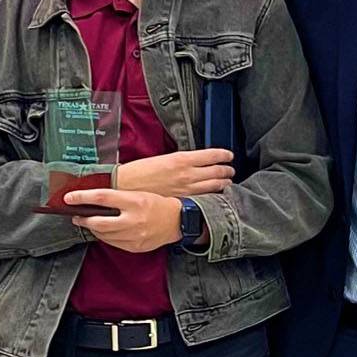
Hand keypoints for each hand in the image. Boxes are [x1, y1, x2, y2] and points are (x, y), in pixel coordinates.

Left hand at [66, 188, 179, 251]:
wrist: (177, 221)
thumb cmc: (157, 204)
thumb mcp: (138, 194)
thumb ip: (118, 197)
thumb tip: (93, 198)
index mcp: (135, 202)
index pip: (102, 197)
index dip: (82, 197)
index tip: (69, 198)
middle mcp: (134, 220)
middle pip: (99, 222)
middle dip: (83, 219)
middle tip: (77, 216)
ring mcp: (134, 236)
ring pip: (104, 235)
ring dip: (93, 229)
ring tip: (90, 223)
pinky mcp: (135, 247)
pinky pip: (113, 243)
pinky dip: (105, 237)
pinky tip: (105, 231)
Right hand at [115, 149, 233, 197]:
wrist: (125, 188)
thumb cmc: (138, 172)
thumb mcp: (162, 159)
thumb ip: (180, 161)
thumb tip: (192, 162)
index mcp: (181, 159)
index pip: (211, 155)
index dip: (223, 155)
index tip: (228, 155)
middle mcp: (187, 174)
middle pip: (216, 171)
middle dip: (227, 170)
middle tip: (230, 169)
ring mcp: (186, 190)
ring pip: (214, 186)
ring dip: (223, 183)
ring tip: (228, 182)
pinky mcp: (182, 201)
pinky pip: (204, 198)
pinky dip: (213, 196)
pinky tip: (215, 195)